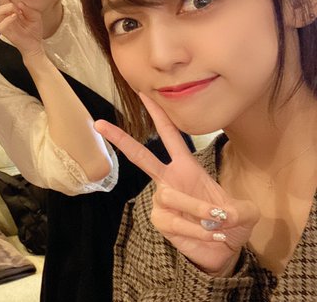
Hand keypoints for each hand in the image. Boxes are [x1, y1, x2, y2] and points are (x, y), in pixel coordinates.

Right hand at [0, 0, 43, 57]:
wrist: (34, 43)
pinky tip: (15, 16)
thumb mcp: (34, 14)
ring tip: (17, 12)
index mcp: (9, 8)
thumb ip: (27, 8)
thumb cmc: (33, 29)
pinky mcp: (5, 31)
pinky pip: (2, 23)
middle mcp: (3, 15)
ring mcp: (3, 23)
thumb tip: (17, 4)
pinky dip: (8, 18)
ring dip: (7, 8)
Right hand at [94, 93, 258, 276]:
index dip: (158, 115)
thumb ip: (238, 210)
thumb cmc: (230, 223)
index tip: (144, 93)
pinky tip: (213, 236)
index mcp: (187, 167)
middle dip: (121, 139)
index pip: (170, 136)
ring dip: (200, 210)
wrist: (224, 251)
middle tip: (100, 123)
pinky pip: (177, 223)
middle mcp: (169, 180)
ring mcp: (162, 201)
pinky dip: (201, 232)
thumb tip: (220, 215)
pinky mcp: (161, 221)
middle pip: (140, 157)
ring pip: (172, 197)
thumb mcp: (245, 212)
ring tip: (219, 223)